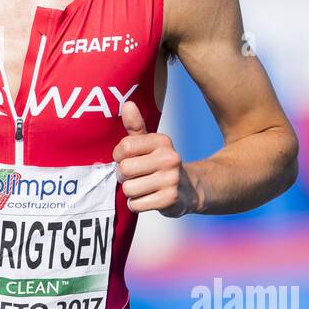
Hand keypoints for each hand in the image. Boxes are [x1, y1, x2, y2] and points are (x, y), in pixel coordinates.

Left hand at [113, 101, 200, 217]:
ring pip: (129, 189)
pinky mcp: (171, 200)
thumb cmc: (160, 163)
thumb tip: (128, 104)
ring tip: (142, 187)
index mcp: (162, 141)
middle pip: (125, 169)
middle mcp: (169, 158)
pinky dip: (137, 204)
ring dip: (130, 192)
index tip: (127, 159)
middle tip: (135, 176)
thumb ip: (136, 126)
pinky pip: (136, 204)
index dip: (119, 156)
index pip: (124, 147)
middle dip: (124, 176)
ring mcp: (172, 180)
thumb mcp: (150, 143)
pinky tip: (147, 198)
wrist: (189, 189)